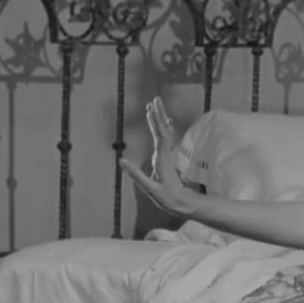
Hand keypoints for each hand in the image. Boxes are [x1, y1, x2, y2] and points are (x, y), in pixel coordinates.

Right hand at [117, 97, 203, 217]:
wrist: (183, 203)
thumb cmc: (167, 198)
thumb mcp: (149, 188)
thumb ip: (136, 174)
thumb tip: (120, 161)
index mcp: (162, 159)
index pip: (159, 136)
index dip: (155, 123)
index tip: (150, 110)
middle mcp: (166, 154)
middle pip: (164, 130)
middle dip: (159, 114)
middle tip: (155, 100)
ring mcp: (168, 155)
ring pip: (166, 132)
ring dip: (161, 119)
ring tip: (156, 105)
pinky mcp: (167, 158)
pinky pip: (166, 138)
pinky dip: (162, 128)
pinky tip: (162, 122)